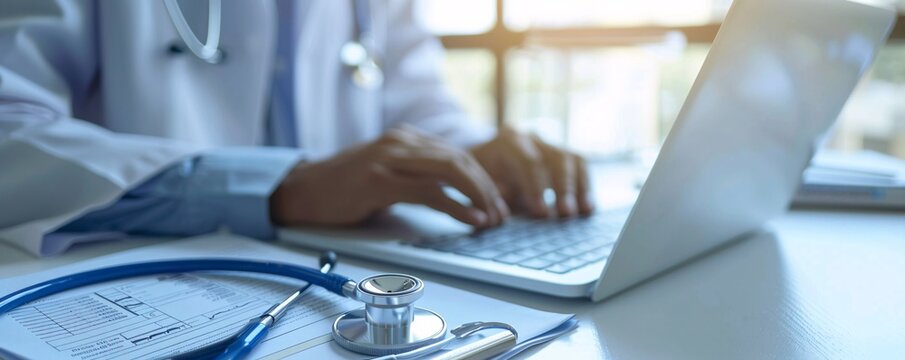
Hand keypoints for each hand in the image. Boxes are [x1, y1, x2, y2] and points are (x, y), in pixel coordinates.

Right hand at [270, 128, 509, 227]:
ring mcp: (389, 158)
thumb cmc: (345, 188)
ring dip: (478, 197)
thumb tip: (457, 195)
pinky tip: (470, 219)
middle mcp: (401, 142)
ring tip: (490, 219)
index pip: (458, 154)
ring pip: (450, 171)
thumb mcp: (386, 172)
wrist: (302, 191)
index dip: (483, 180)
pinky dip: (456, 207)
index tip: (497, 204)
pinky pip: (429, 192)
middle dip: (487, 189)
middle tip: (501, 214)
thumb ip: (417, 175)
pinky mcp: (379, 180)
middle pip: (460, 160)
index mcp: (406, 138)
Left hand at [470, 127, 593, 217]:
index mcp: (508, 142)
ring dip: (578, 187)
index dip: (536, 187)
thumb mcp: (480, 184)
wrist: (485, 162)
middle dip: (562, 187)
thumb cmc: (481, 178)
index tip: (541, 212)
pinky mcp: (562, 154)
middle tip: (566, 213)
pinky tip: (587, 207)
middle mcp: (531, 138)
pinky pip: (580, 166)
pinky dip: (585, 186)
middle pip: (555, 158)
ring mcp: (549, 144)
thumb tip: (504, 202)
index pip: (527, 161)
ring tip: (583, 211)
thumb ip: (492, 193)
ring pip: (571, 160)